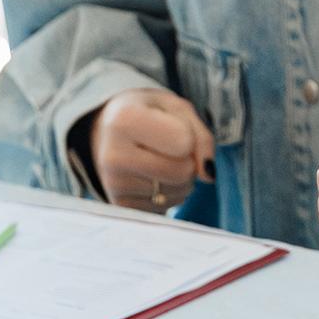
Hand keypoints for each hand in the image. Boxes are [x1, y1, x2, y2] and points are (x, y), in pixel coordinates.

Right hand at [87, 87, 214, 212]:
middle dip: (189, 161)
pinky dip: (169, 194)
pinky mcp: (120, 206)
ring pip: (177, 192)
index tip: (172, 125)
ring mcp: (114, 185)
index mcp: (126, 119)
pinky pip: (167, 208)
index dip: (189, 135)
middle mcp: (114, 155)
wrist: (109, 130)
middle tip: (172, 147)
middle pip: (182, 172)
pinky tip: (152, 176)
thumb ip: (201, 137)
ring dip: (181, 179)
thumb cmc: (149, 114)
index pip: (183, 143)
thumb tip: (208, 175)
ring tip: (159, 159)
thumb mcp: (178, 109)